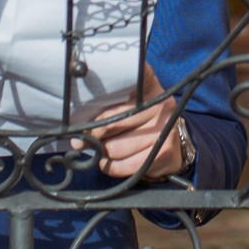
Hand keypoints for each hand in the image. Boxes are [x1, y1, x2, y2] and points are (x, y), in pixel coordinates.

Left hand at [89, 64, 186, 180]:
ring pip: (115, 148)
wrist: (171, 141)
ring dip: (102, 154)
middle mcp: (160, 103)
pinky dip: (111, 167)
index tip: (82, 105)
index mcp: (148, 84)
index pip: (121, 81)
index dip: (99, 95)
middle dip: (93, 135)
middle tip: (83, 141)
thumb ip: (103, 108)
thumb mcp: (126, 103)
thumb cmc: (138, 120)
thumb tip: (77, 138)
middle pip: (112, 123)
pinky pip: (125, 165)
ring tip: (102, 151)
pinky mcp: (165, 151)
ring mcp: (165, 127)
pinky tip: (110, 162)